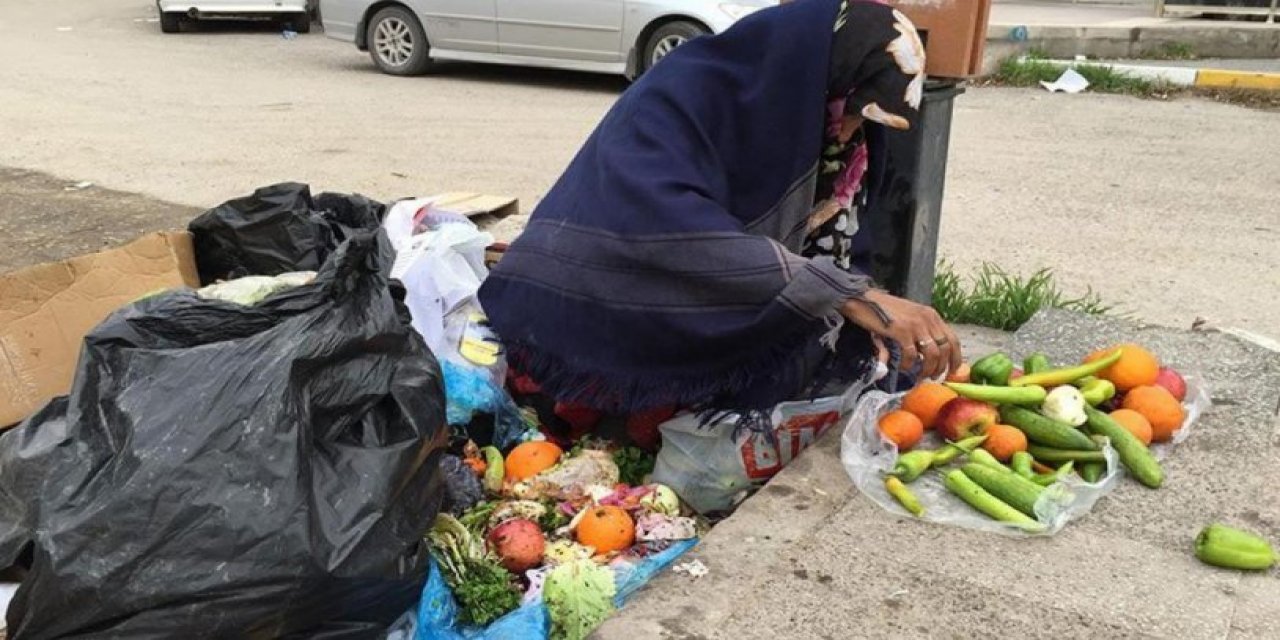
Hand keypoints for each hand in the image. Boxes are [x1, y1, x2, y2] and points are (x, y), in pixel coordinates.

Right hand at [840, 290, 961, 378]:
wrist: (863, 299)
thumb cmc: (883, 309)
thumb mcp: (907, 317)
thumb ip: (919, 332)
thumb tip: (923, 356)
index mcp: (931, 315)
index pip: (953, 339)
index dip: (956, 358)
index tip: (952, 371)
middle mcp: (927, 318)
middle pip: (945, 349)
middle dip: (941, 367)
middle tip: (934, 377)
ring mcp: (915, 324)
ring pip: (932, 354)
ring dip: (927, 369)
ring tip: (920, 376)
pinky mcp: (902, 331)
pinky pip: (911, 354)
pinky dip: (908, 364)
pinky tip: (902, 367)